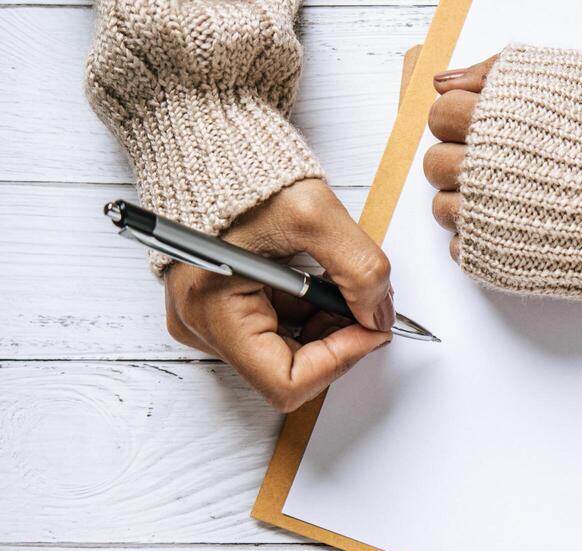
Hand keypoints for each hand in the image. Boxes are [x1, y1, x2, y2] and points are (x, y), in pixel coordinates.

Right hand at [163, 178, 393, 412]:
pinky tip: (313, 278)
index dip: (339, 360)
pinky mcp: (221, 307)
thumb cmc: (242, 168)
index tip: (370, 328)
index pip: (286, 381)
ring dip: (325, 325)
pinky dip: (308, 313)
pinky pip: (277, 331)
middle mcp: (201, 326)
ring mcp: (209, 320)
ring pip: (287, 352)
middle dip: (336, 340)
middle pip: (289, 370)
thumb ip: (360, 270)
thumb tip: (380, 316)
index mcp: (210, 310)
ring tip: (334, 279)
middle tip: (363, 302)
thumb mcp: (314, 214)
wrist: (209, 137)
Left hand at [425, 56, 499, 261]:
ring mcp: (482, 217)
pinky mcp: (489, 256)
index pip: (442, 115)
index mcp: (492, 123)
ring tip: (506, 201)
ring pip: (441, 208)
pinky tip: (511, 228)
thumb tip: (441, 82)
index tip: (482, 129)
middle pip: (434, 163)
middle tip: (494, 168)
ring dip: (465, 204)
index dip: (461, 121)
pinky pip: (458, 247)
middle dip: (459, 164)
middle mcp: (481, 168)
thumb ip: (493, 73)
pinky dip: (479, 240)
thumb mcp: (555, 80)